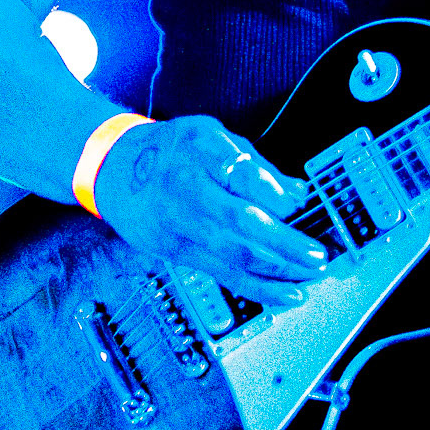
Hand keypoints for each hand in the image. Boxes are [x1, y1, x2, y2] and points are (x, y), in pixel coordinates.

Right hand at [92, 114, 327, 307]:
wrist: (113, 168)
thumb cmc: (171, 149)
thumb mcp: (211, 135)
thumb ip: (254, 163)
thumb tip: (296, 191)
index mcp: (199, 149)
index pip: (241, 174)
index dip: (274, 193)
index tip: (299, 204)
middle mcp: (186, 189)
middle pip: (241, 221)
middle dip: (285, 243)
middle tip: (316, 254)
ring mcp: (178, 225)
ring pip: (232, 255)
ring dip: (275, 272)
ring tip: (307, 278)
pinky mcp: (176, 252)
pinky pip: (221, 273)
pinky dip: (255, 286)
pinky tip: (282, 294)